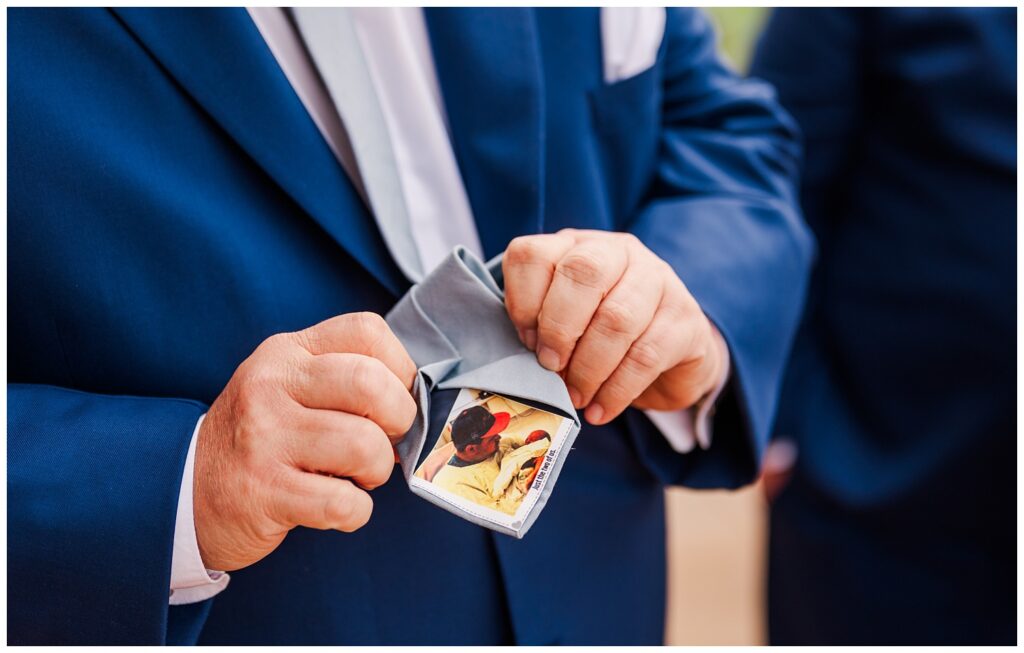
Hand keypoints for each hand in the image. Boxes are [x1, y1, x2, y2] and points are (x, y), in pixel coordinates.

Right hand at [193, 312, 416, 571]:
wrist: (184, 488)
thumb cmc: (262, 438)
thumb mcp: (290, 386)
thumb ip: (345, 378)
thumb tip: (419, 399)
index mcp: (288, 351)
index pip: (368, 332)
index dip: (401, 368)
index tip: (397, 398)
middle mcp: (271, 385)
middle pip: (372, 384)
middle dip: (399, 420)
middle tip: (384, 440)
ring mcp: (263, 438)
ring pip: (364, 446)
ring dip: (377, 471)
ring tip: (357, 476)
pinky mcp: (262, 491)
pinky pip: (341, 502)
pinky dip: (355, 512)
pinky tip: (338, 506)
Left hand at [503, 229, 725, 424]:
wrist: (673, 353)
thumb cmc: (603, 336)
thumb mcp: (564, 322)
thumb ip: (539, 326)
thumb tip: (521, 357)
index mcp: (576, 247)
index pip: (533, 254)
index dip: (521, 302)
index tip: (526, 341)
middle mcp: (619, 252)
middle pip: (582, 273)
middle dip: (559, 328)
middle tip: (551, 367)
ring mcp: (659, 280)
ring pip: (617, 319)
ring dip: (588, 368)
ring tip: (576, 396)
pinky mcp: (686, 320)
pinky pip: (645, 356)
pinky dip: (615, 391)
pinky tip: (600, 410)